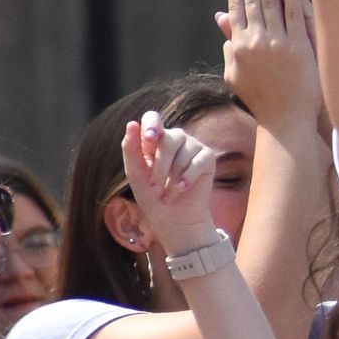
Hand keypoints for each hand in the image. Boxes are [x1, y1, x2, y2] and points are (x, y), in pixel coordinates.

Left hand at [121, 110, 223, 257]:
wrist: (175, 219)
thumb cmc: (153, 197)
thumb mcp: (136, 175)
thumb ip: (131, 150)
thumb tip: (131, 123)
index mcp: (154, 139)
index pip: (153, 118)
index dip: (152, 125)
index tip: (150, 139)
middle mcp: (174, 138)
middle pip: (168, 140)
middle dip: (160, 167)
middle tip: (155, 189)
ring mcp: (192, 146)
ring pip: (183, 152)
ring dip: (172, 178)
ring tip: (168, 194)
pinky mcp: (207, 158)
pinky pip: (198, 161)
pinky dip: (188, 177)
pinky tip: (182, 189)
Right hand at [216, 0, 319, 133]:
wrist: (285, 122)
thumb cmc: (263, 99)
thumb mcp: (237, 73)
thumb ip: (230, 45)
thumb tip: (221, 17)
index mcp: (238, 45)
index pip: (234, 2)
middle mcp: (254, 40)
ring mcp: (275, 43)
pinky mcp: (297, 47)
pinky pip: (291, 13)